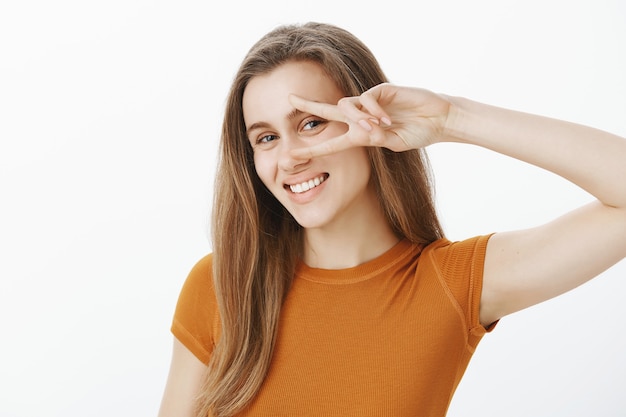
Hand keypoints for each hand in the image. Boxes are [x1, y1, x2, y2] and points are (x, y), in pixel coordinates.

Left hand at [288, 83, 450, 157]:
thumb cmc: (417, 132)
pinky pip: (367, 99)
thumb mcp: (393, 143)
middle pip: (329, 110)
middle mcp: (362, 116)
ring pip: (346, 106)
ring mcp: (370, 102)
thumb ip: (376, 140)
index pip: (332, 140)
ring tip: (376, 128)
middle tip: (290, 98)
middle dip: (309, 104)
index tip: (292, 154)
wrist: (438, 120)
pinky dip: (374, 111)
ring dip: (357, 119)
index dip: (312, 148)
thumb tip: (364, 133)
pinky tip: (387, 120)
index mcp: (362, 133)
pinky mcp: (381, 91)